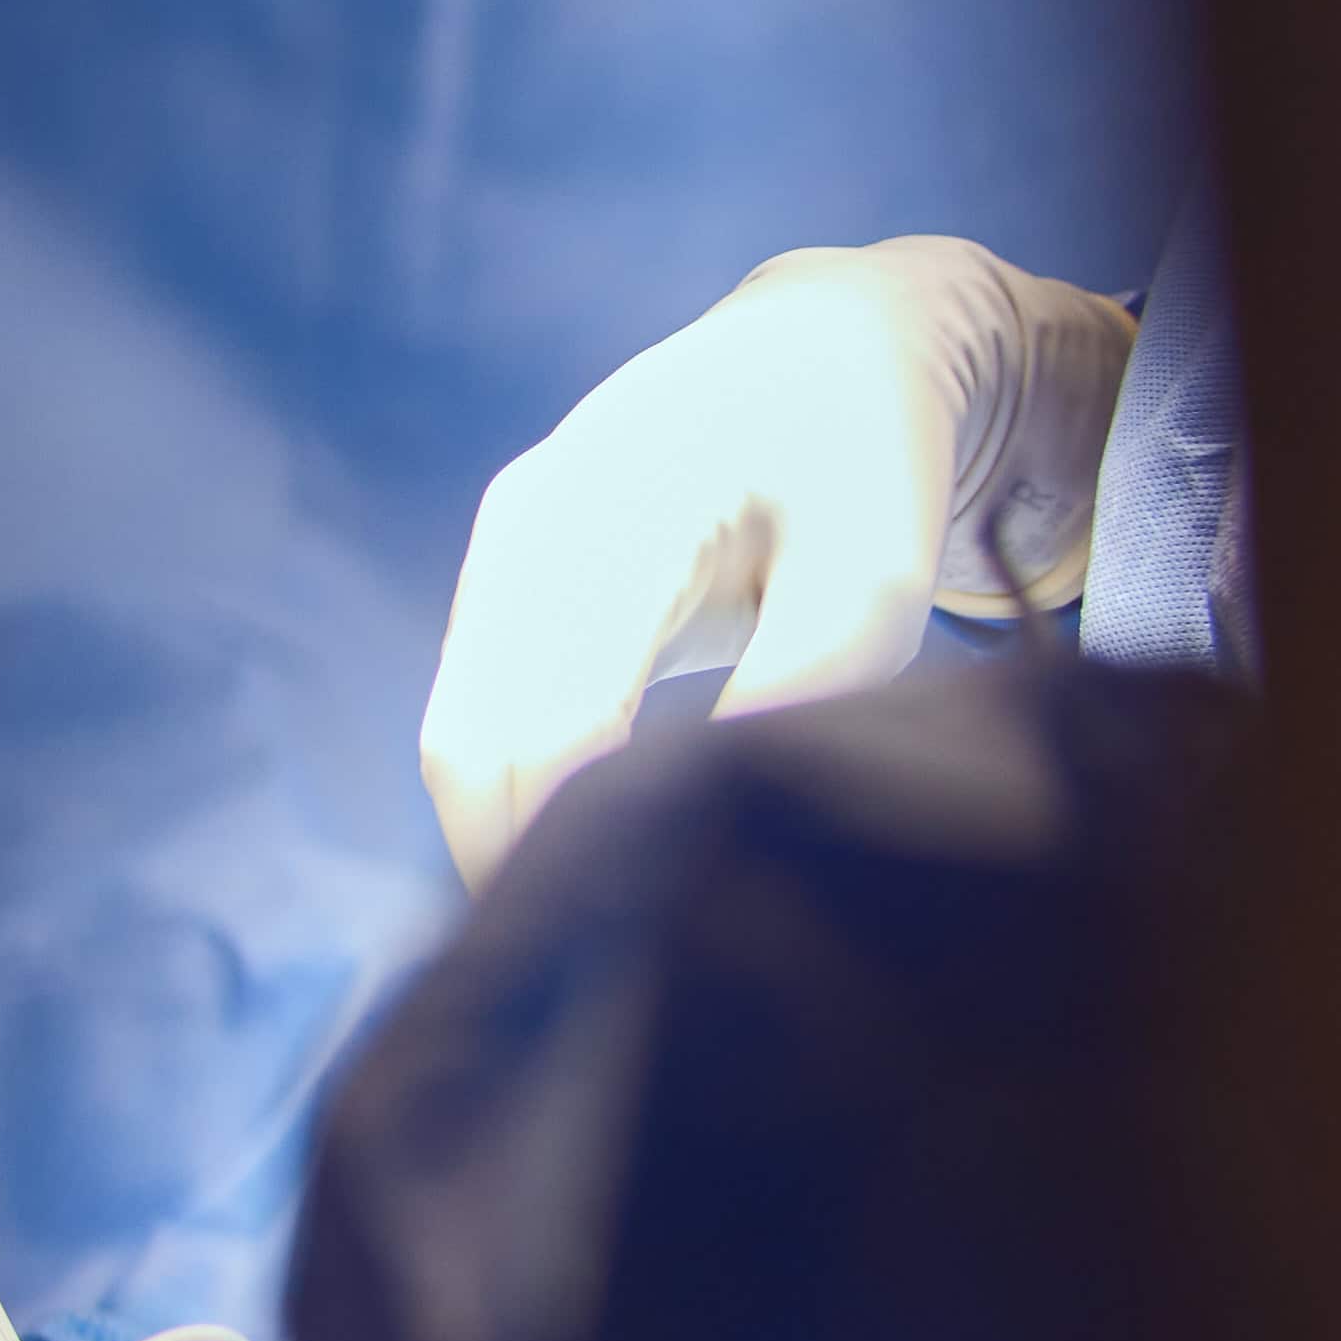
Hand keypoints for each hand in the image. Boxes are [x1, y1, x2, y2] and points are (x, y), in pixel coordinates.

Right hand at [420, 241, 1141, 884]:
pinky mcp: (508, 583)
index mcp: (615, 506)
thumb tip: (724, 811)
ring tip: (604, 943)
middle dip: (527, 869)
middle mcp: (530, 525)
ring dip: (510, 842)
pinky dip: (515, 799)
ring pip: (462, 740)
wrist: (829, 349)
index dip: (572, 849)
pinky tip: (589, 866)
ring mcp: (505, 552)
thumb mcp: (877, 563)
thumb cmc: (869, 458)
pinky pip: (479, 716)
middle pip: (476, 746)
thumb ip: (810, 679)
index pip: (550, 720)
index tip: (637, 955)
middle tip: (613, 990)